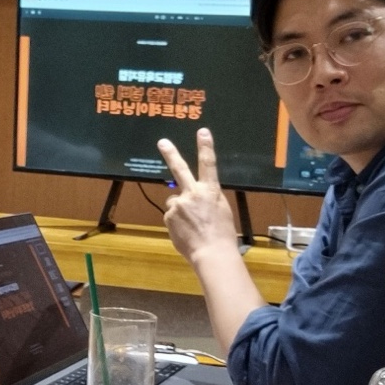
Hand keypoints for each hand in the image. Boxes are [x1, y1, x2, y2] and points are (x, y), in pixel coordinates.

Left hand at [158, 128, 240, 264]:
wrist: (212, 253)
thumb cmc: (222, 234)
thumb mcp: (222, 210)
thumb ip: (207, 199)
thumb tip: (195, 197)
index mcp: (211, 191)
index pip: (208, 164)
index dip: (205, 147)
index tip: (202, 131)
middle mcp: (192, 193)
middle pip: (180, 169)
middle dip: (171, 154)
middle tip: (163, 142)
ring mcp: (178, 204)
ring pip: (175, 203)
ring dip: (180, 211)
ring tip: (192, 226)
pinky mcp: (169, 216)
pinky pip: (171, 216)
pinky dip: (177, 223)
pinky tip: (186, 232)